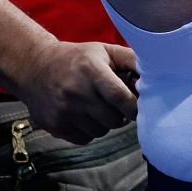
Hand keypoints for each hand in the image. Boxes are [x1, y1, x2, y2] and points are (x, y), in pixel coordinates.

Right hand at [11, 41, 138, 144]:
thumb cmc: (78, 59)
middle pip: (113, 119)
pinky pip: (85, 139)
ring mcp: (63, 111)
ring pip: (101, 131)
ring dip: (106, 124)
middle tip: (120, 107)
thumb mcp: (104, 51)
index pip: (120, 97)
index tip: (139, 107)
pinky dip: (91, 131)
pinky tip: (86, 116)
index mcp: (91, 71)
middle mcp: (75, 92)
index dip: (134, 106)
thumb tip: (157, 74)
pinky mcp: (54, 125)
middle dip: (122, 116)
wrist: (34, 68)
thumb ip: (132, 60)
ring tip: (101, 109)